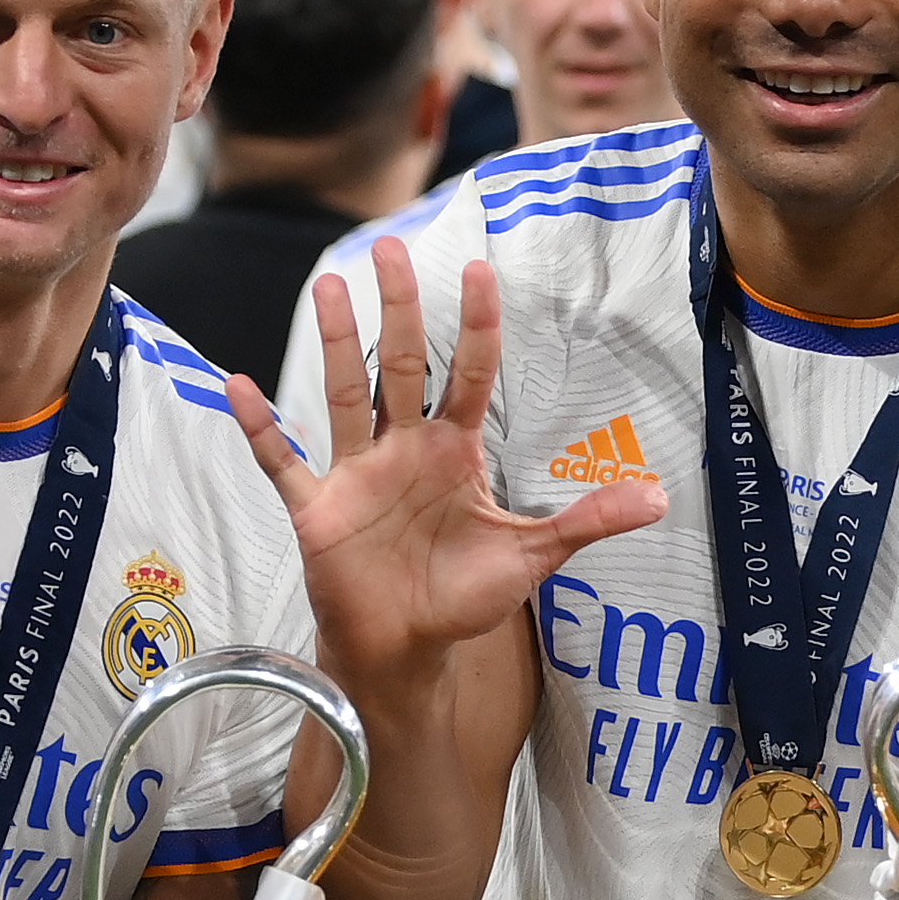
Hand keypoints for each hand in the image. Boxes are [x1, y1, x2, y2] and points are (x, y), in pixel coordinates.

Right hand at [227, 237, 661, 700]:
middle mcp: (403, 449)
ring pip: (343, 395)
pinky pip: (283, 461)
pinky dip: (261, 428)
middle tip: (391, 250)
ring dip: (334, 342)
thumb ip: (587, 520)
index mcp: (453, 452)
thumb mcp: (532, 555)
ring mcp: (356, 474)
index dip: (475, 327)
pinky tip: (238, 387)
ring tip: (325, 286)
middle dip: (397, 309)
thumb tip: (660, 497)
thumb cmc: (461, 597)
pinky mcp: (318, 509)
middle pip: (399, 365)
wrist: (406, 650)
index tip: (482, 271)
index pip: (467, 375)